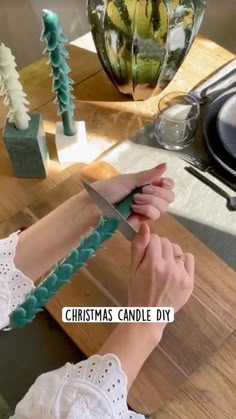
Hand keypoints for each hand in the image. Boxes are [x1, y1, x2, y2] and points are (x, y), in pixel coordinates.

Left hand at [92, 163, 174, 226]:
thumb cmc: (107, 190)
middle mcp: (148, 197)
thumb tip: (165, 165)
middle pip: (168, 198)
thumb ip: (148, 175)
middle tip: (142, 190)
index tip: (162, 182)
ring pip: (162, 209)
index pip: (167, 186)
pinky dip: (144, 210)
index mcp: (146, 184)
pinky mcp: (140, 221)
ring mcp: (144, 210)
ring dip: (149, 202)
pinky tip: (133, 208)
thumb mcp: (128, 180)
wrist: (94, 205)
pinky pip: (152, 216)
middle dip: (157, 193)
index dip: (168, 184)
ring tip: (134, 200)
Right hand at [129, 223, 194, 341]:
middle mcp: (169, 268)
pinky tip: (175, 268)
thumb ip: (138, 246)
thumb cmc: (137, 291)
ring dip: (170, 253)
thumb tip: (145, 226)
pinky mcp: (189, 282)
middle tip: (153, 261)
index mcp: (153, 264)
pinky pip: (189, 259)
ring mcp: (181, 275)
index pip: (155, 238)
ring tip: (163, 265)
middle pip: (167, 242)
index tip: (146, 254)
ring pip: (177, 249)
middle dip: (159, 247)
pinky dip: (182, 260)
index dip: (149, 244)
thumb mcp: (132, 269)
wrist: (149, 315)